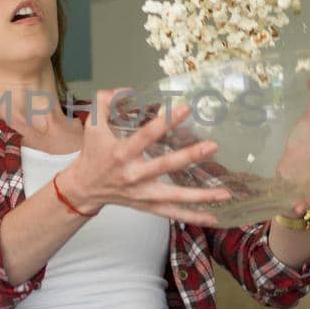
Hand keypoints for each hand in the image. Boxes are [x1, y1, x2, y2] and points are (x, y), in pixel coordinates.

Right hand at [58, 89, 231, 224]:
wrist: (84, 188)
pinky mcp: (147, 206)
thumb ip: (105, 102)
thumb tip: (123, 90)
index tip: (185, 109)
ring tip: (225, 193)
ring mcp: (142, 194)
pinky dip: (193, 217)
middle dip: (189, 157)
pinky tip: (214, 218)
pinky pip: (173, 214)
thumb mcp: (92, 124)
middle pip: (164, 166)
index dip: (165, 122)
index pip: (146, 136)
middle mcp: (133, 175)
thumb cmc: (93, 153)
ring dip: (200, 195)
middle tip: (212, 146)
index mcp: (121, 153)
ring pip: (174, 196)